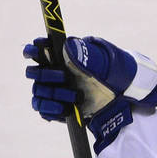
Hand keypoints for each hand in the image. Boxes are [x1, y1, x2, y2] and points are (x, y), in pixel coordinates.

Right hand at [24, 36, 156, 152]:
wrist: (122, 99)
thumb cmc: (114, 75)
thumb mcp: (104, 63)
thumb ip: (86, 55)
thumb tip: (67, 47)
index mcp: (62, 56)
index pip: (38, 49)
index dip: (34, 50)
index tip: (37, 51)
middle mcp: (54, 72)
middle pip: (34, 72)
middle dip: (45, 75)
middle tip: (62, 77)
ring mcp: (54, 90)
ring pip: (38, 92)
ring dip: (52, 94)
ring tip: (73, 97)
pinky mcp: (57, 108)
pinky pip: (43, 110)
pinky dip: (51, 110)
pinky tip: (66, 109)